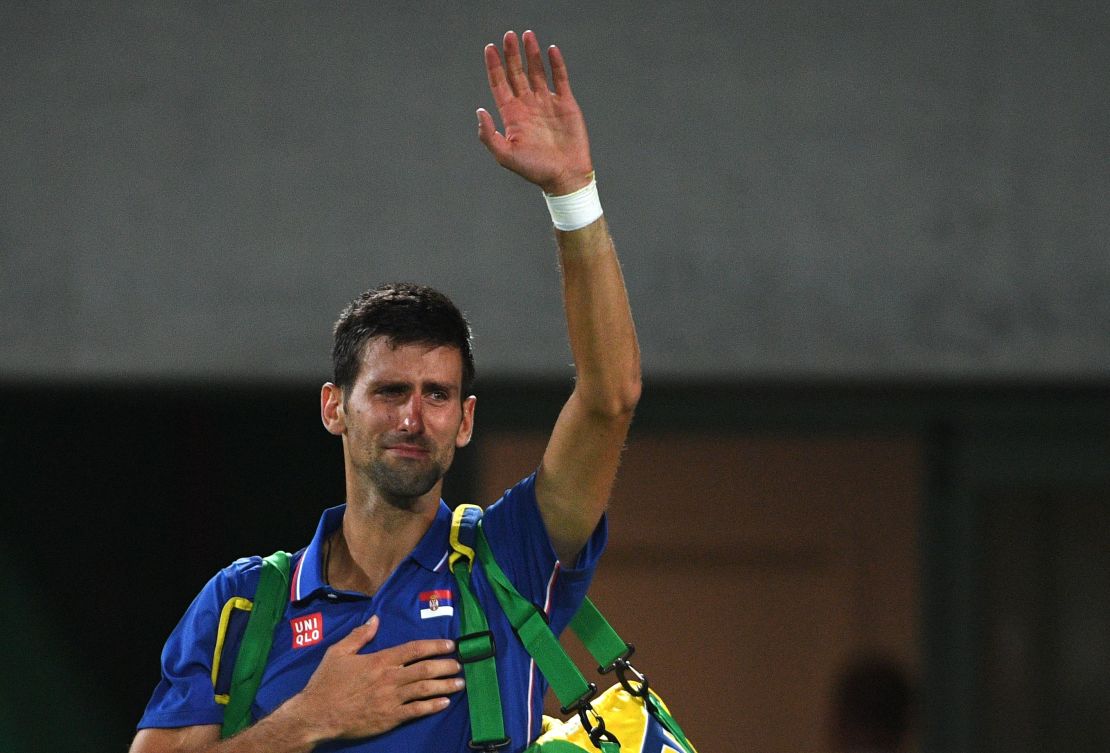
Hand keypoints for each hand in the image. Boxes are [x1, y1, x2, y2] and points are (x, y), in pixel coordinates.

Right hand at [294, 615, 462, 740]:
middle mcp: (389, 678)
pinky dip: (432, 706)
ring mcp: (390, 699)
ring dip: (445, 685)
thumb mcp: (338, 653)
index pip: (414, 650)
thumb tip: (375, 620)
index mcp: (379, 660)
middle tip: (459, 664)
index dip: (434, 646)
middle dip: (445, 666)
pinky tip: (444, 703)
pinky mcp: (389, 718)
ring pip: (424, 690)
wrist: (316, 715)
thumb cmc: (326, 683)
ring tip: (460, 682)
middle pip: (424, 669)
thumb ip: (359, 635)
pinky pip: (415, 711)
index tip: (450, 646)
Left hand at [477, 30, 593, 195]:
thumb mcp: (506, 156)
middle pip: (517, 73)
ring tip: (527, 35)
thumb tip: (479, 111)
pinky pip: (560, 78)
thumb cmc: (534, 169)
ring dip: (532, 54)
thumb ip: (489, 135)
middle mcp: (528, 105)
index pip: (500, 84)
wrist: (565, 176)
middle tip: (509, 36)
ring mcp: (547, 102)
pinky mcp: (565, 103)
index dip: (494, 66)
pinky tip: (550, 49)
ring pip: (537, 71)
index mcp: (512, 115)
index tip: (490, 48)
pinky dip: (556, 64)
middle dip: (512, 54)